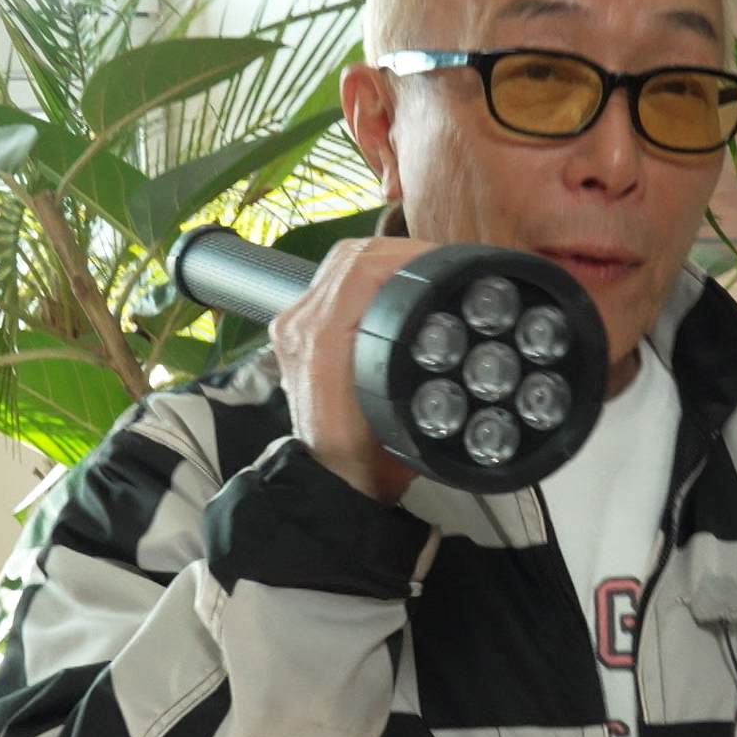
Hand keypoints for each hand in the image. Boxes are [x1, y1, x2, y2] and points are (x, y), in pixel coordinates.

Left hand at [270, 236, 437, 504]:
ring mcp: (294, 327)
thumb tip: (434, 312)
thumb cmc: (367, 459)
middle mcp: (299, 325)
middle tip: (437, 266)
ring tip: (420, 274)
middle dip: (398, 253)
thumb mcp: (399, 414)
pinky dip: (365, 278)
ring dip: (382, 262)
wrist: (336, 484)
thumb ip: (409, 364)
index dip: (408, 255)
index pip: (362, 265)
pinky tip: (392, 291)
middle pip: (351, 256)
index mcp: (319, 339)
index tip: (442, 264)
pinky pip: (332, 284)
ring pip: (340, 264)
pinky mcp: (298, 333)